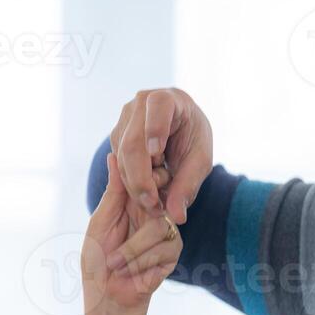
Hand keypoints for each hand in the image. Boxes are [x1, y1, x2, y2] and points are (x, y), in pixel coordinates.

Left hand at [84, 151, 180, 314]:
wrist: (106, 298)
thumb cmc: (96, 261)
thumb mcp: (100, 222)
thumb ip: (113, 191)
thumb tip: (113, 155)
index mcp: (134, 203)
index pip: (146, 180)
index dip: (141, 182)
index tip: (124, 196)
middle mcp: (153, 214)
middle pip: (157, 199)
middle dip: (133, 220)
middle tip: (115, 238)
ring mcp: (165, 233)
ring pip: (158, 227)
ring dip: (130, 250)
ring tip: (114, 263)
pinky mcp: (172, 253)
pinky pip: (162, 248)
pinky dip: (139, 262)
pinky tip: (127, 272)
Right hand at [109, 88, 213, 225]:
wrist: (178, 130)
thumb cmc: (192, 138)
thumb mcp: (200, 161)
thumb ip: (188, 186)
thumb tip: (176, 216)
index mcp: (167, 98)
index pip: (158, 106)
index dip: (155, 129)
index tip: (157, 154)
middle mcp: (140, 104)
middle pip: (132, 143)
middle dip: (141, 179)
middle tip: (154, 205)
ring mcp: (123, 119)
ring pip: (121, 158)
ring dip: (136, 184)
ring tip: (156, 198)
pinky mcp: (115, 135)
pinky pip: (117, 164)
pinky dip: (131, 181)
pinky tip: (148, 186)